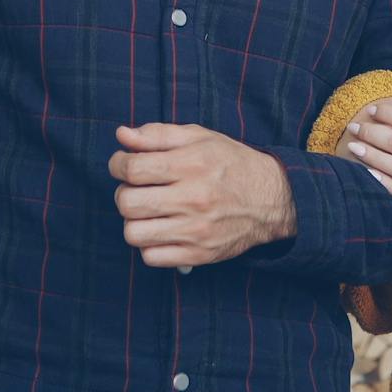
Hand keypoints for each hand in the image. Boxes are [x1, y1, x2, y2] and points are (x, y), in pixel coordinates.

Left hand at [110, 124, 294, 267]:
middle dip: (123, 193)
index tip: (123, 165)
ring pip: (134, 233)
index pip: (132, 169)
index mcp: (192, 165)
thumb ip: (158, 134)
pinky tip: (161, 230)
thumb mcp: (200, 138)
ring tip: (148, 211)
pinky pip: (151, 257)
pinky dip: (149, 244)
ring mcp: (196, 230)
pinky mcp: (199, 254)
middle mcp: (194, 198)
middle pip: (127, 203)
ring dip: (134, 221)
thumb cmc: (231, 164)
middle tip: (136, 189)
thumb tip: (121, 135)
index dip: (118, 165)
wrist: (273, 200)